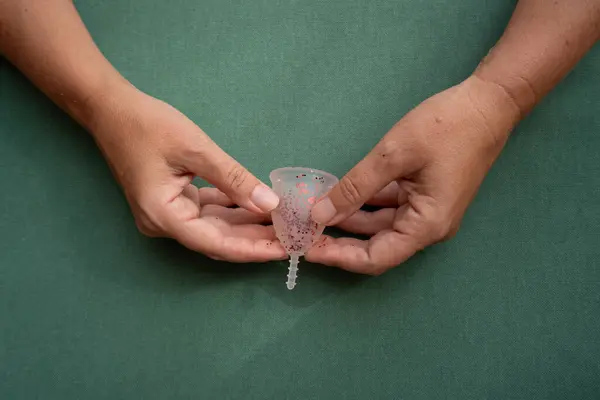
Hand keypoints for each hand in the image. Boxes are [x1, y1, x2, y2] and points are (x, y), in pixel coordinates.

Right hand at [88, 85, 285, 261]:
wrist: (112, 109)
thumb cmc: (149, 125)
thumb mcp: (196, 149)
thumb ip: (233, 179)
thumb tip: (270, 203)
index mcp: (163, 216)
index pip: (215, 243)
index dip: (251, 249)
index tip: (282, 250)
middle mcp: (163, 223)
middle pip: (217, 239)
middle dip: (255, 239)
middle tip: (292, 239)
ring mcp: (168, 214)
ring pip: (215, 227)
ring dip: (247, 225)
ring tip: (283, 224)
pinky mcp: (174, 202)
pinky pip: (209, 212)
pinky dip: (233, 209)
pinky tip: (260, 206)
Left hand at [307, 75, 520, 274]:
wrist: (488, 103)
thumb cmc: (445, 127)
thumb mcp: (393, 156)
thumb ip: (355, 188)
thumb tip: (318, 215)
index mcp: (426, 226)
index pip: (376, 258)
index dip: (340, 258)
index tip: (308, 249)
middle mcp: (427, 227)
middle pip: (377, 246)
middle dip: (339, 241)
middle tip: (303, 234)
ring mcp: (427, 212)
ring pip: (380, 226)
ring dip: (348, 220)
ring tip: (313, 213)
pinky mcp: (424, 196)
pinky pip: (388, 208)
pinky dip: (364, 204)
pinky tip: (337, 196)